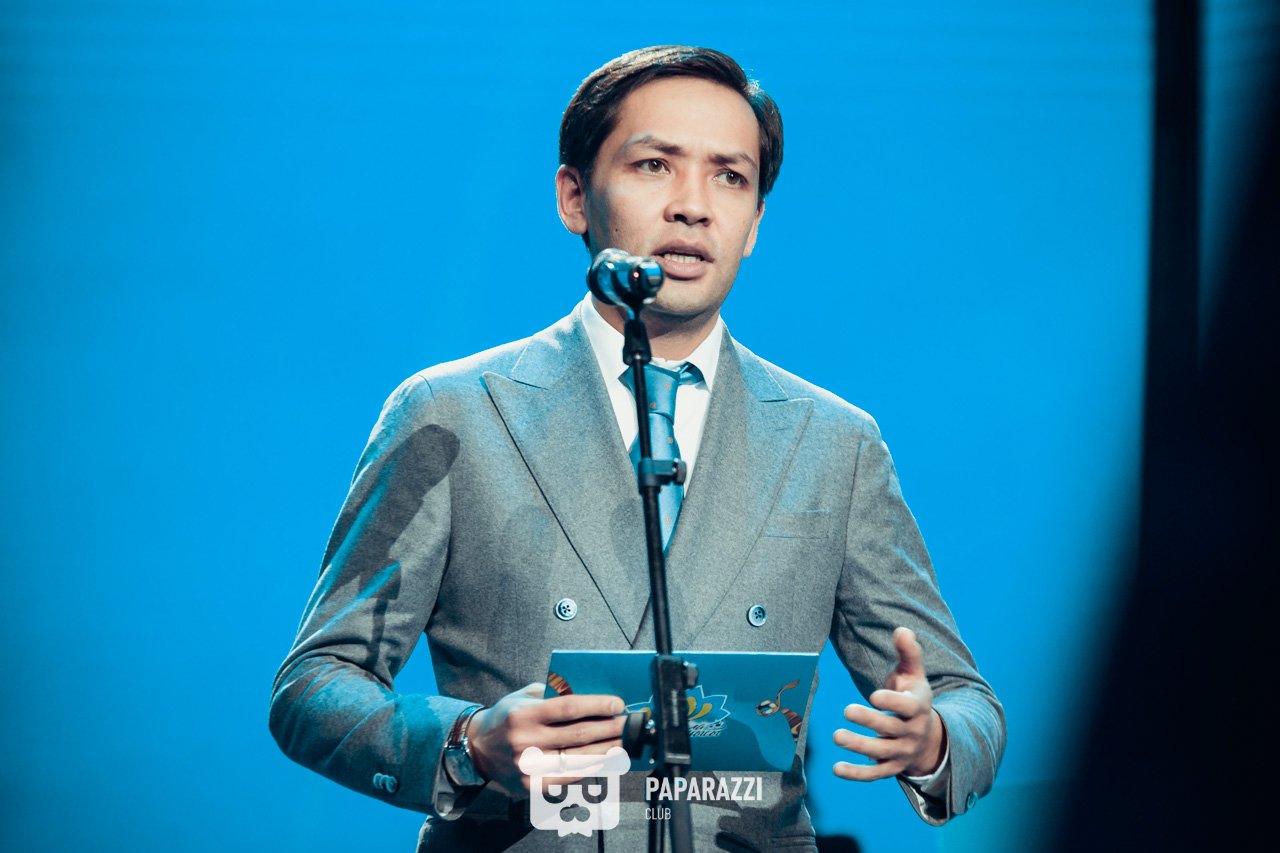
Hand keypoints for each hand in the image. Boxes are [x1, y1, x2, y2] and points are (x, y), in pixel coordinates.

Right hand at [467, 683, 625, 796]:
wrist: (478, 749)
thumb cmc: (508, 717)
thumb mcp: (524, 697)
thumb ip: (553, 693)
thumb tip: (590, 693)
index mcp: (523, 714)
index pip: (568, 708)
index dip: (596, 705)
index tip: (617, 704)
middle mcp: (525, 741)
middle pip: (577, 735)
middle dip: (608, 728)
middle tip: (627, 723)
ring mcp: (528, 766)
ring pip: (577, 759)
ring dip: (605, 750)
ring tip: (622, 742)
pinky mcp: (530, 785)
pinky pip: (568, 778)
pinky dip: (590, 768)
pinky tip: (604, 760)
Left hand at [833, 627, 945, 781]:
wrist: (928, 737)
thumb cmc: (912, 697)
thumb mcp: (914, 675)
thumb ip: (908, 653)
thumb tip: (902, 629)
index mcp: (918, 707)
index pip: (909, 707)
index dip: (893, 702)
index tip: (874, 695)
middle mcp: (912, 732)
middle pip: (891, 728)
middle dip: (870, 721)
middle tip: (847, 710)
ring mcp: (902, 751)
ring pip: (881, 752)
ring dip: (859, 746)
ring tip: (836, 736)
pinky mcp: (892, 768)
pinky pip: (875, 774)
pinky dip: (857, 774)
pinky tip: (836, 769)